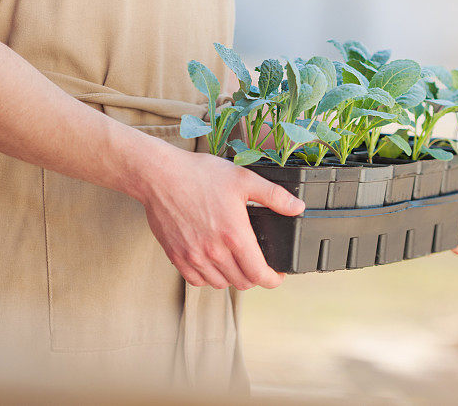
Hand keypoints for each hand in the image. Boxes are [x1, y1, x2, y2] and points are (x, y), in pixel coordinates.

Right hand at [135, 144, 304, 289]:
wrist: (159, 175)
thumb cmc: (199, 175)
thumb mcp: (243, 179)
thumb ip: (274, 196)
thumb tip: (298, 207)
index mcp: (234, 235)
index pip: (259, 275)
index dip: (274, 279)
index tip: (278, 273)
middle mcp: (214, 251)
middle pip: (242, 282)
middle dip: (255, 276)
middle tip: (257, 262)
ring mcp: (193, 256)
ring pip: (220, 284)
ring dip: (233, 277)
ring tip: (236, 262)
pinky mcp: (177, 256)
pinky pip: (197, 280)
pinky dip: (209, 277)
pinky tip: (213, 262)